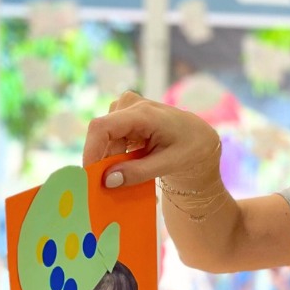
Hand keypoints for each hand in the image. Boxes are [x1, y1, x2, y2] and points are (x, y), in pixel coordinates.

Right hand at [82, 91, 221, 190]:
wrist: (200, 138)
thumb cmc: (190, 148)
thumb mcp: (169, 164)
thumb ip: (138, 172)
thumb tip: (107, 180)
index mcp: (144, 113)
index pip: (103, 127)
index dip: (91, 150)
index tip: (89, 175)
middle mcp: (131, 104)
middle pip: (103, 135)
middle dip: (104, 161)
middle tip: (112, 185)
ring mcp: (126, 108)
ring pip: (106, 138)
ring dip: (114, 158)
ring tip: (136, 171)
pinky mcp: (124, 115)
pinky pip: (111, 137)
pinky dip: (117, 154)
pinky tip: (134, 163)